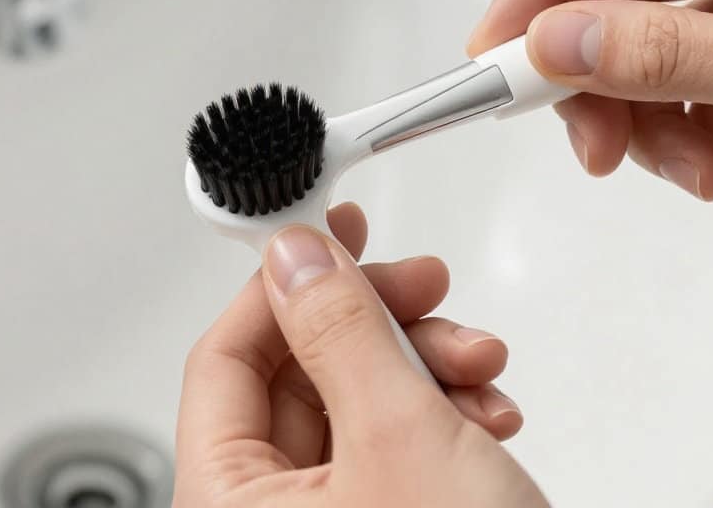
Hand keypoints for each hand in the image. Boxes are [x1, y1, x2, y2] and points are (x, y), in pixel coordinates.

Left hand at [174, 203, 546, 507]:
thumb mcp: (399, 437)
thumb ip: (340, 331)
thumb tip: (295, 256)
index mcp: (228, 504)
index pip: (224, 359)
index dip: (277, 287)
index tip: (328, 232)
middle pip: (299, 375)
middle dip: (376, 325)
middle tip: (425, 288)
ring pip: (357, 403)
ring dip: (424, 366)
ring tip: (480, 365)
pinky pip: (394, 444)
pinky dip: (442, 415)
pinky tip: (489, 411)